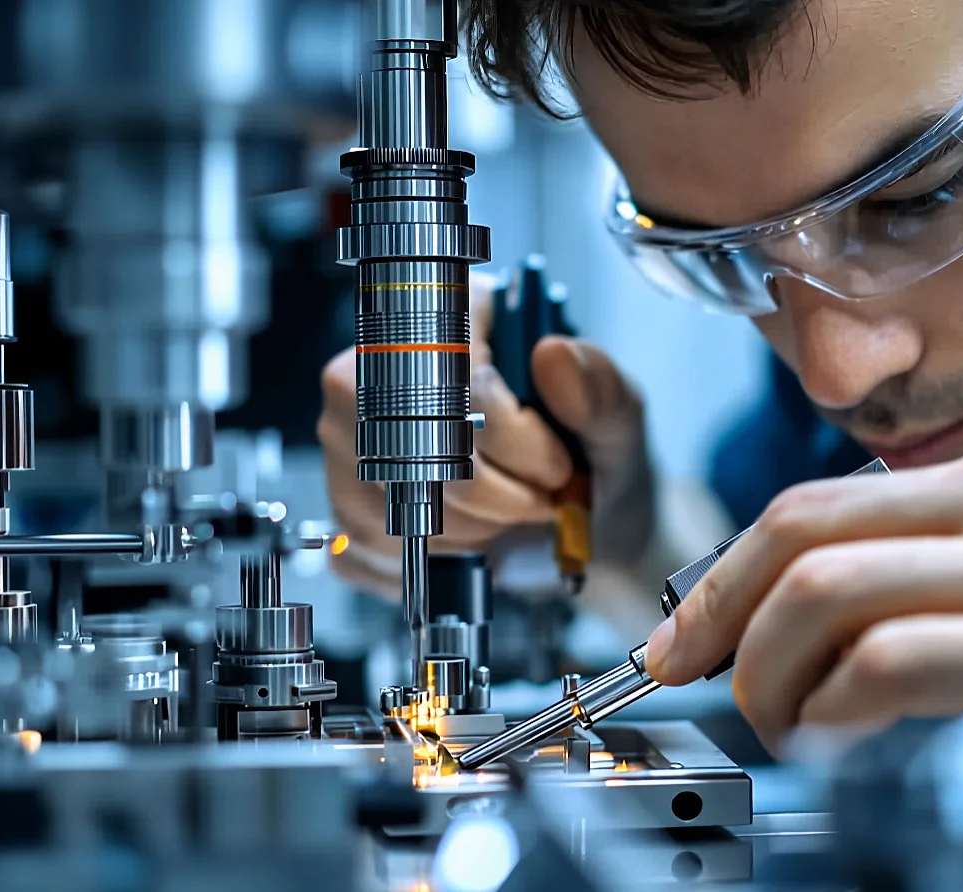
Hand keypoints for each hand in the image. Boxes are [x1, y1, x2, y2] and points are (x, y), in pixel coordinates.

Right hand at [319, 272, 653, 596]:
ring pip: (379, 497)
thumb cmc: (596, 459)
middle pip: (401, 434)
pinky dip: (431, 564)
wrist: (589, 529)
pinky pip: (363, 546)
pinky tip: (472, 548)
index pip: (443, 362)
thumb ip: (600, 390)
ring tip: (511, 523)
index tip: (555, 468)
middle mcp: (382, 369)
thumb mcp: (618, 423)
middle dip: (486, 493)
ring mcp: (348, 438)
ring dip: (465, 533)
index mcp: (456, 319)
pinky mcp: (344, 505)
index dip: (503, 430)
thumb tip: (553, 355)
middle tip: (540, 504)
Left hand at [645, 430, 962, 833]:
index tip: (682, 638)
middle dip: (719, 617)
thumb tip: (772, 614)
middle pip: (801, 530)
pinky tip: (838, 735)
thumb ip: (917, 573)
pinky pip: (897, 659)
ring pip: (831, 590)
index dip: (721, 576)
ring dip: (768, 672)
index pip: (811, 503)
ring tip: (779, 725)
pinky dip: (836, 703)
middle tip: (698, 681)